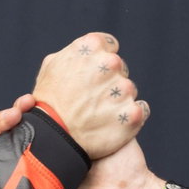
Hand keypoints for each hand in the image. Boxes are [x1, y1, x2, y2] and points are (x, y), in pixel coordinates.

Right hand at [0, 96, 165, 188]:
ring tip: (9, 124)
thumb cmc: (125, 166)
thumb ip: (97, 107)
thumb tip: (87, 76)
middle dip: (6, 119)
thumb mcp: (111, 126)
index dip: (23, 108)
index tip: (29, 100)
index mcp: (60, 140)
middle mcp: (45, 157)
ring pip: (1, 152)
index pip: (31, 119)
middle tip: (17, 113)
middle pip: (11, 133)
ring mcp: (34, 176)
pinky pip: (0, 179)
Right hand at [30, 33, 147, 158]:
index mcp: (91, 47)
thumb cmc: (48, 104)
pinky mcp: (132, 114)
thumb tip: (88, 51)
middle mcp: (110, 64)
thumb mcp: (51, 67)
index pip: (109, 46)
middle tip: (91, 99)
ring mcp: (123, 89)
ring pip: (128, 90)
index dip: (100, 62)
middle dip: (109, 81)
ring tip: (97, 115)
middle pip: (120, 68)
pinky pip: (140, 109)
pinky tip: (111, 124)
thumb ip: (74, 53)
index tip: (91, 76)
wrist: (53, 141)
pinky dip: (128, 117)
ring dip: (117, 100)